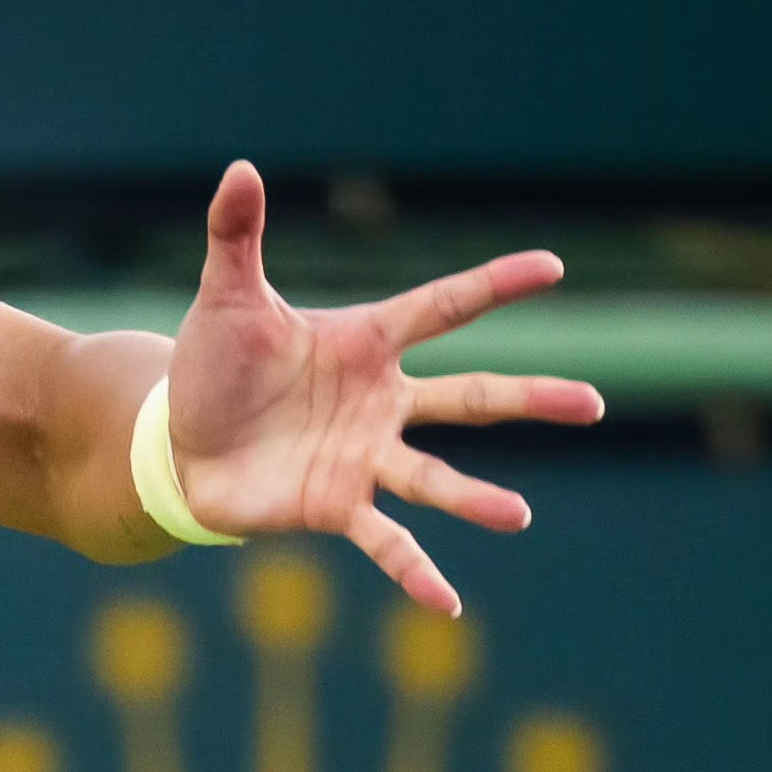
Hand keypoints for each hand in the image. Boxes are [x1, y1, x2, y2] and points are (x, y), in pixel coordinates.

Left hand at [161, 161, 601, 614]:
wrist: (177, 443)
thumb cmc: (211, 366)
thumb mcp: (225, 296)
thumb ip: (236, 234)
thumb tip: (239, 166)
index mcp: (367, 342)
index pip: (444, 307)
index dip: (495, 285)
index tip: (553, 266)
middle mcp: (382, 401)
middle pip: (470, 396)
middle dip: (531, 399)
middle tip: (593, 404)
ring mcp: (365, 457)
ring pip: (436, 476)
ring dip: (477, 499)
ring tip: (520, 516)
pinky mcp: (337, 506)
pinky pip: (386, 541)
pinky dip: (415, 572)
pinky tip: (447, 604)